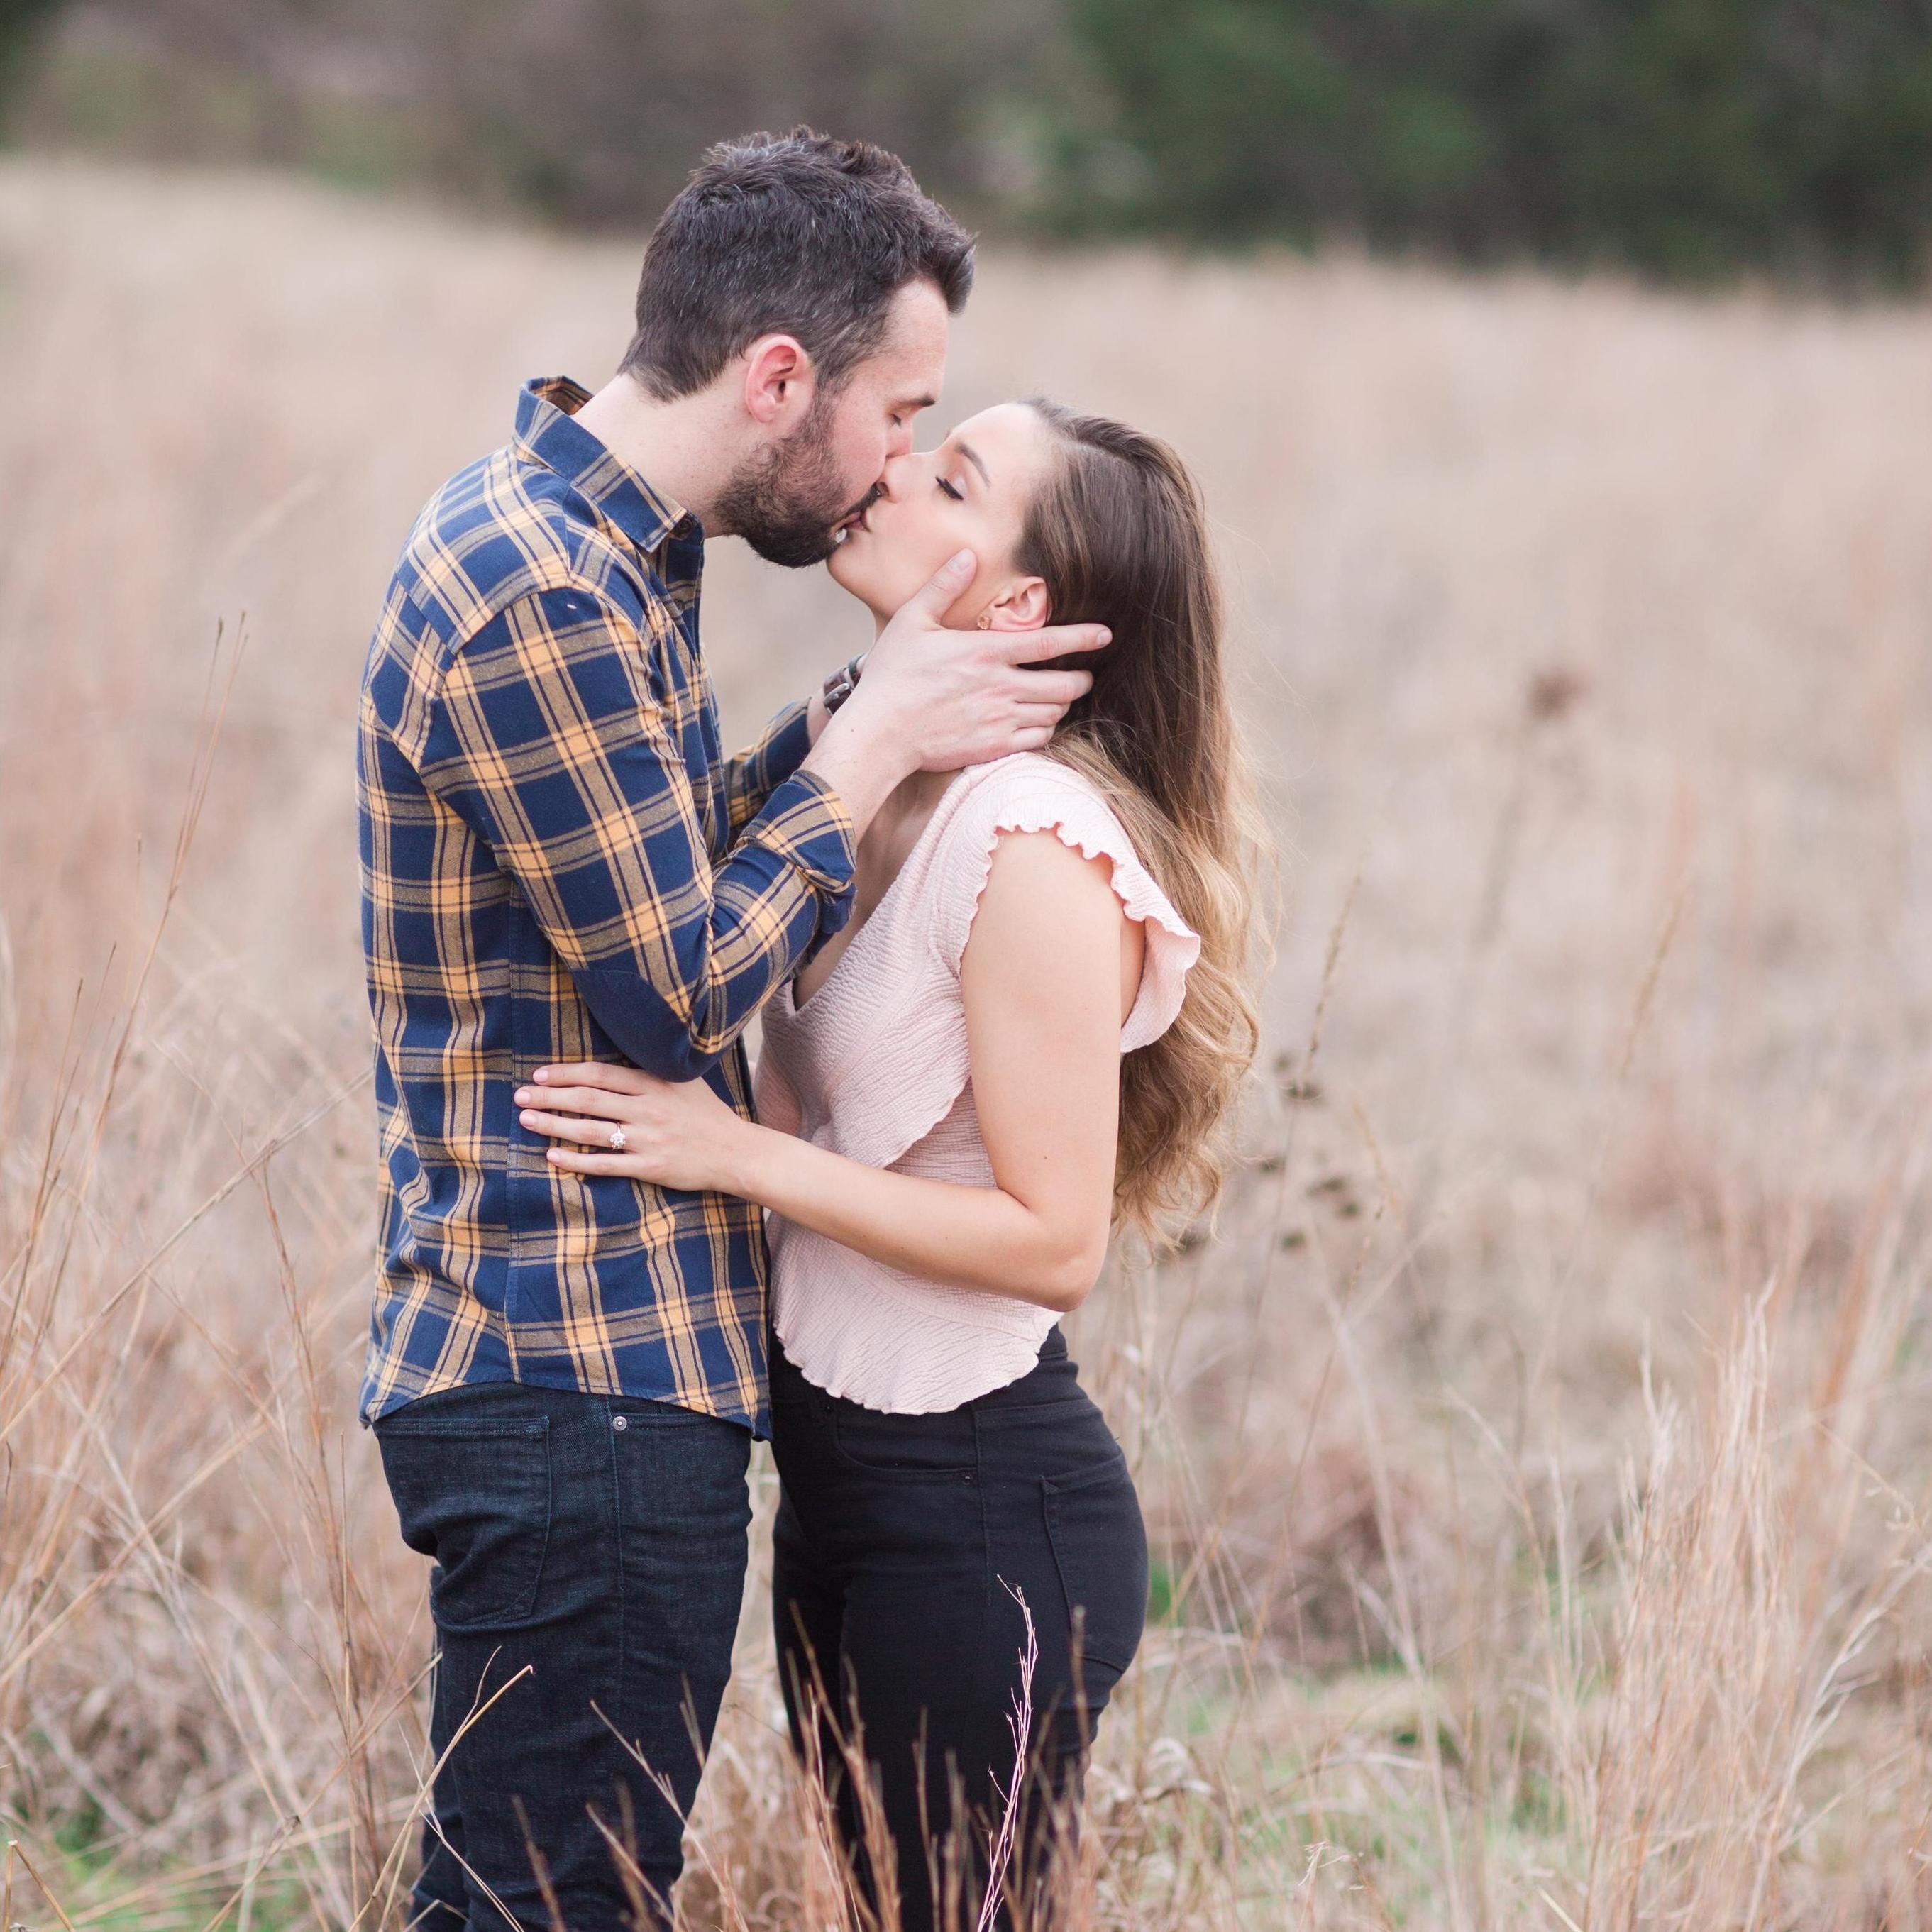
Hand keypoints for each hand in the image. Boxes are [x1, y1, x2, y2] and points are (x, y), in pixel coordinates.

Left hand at [514, 1062, 755, 1195]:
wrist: (736, 1152)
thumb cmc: (708, 1115)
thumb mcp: (685, 1081)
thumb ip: (651, 1070)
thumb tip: (613, 1060)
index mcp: (655, 1083)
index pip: (600, 1075)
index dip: (566, 1074)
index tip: (540, 1075)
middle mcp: (648, 1109)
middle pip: (588, 1100)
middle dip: (549, 1097)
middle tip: (520, 1096)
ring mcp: (648, 1139)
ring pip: (591, 1130)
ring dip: (554, 1124)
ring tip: (526, 1120)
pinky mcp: (650, 1168)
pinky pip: (605, 1164)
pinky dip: (576, 1160)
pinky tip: (552, 1156)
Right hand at [847, 550, 1111, 772]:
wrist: (880, 732)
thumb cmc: (892, 675)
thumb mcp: (912, 621)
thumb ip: (943, 587)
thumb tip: (967, 555)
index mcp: (986, 652)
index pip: (1049, 643)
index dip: (1083, 638)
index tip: (1106, 635)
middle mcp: (1001, 686)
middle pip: (1065, 684)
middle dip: (1081, 679)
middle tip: (1082, 676)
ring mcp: (1000, 719)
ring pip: (1055, 713)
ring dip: (1062, 705)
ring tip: (1058, 698)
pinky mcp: (994, 747)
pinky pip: (1038, 739)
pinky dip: (1045, 730)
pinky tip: (1036, 723)